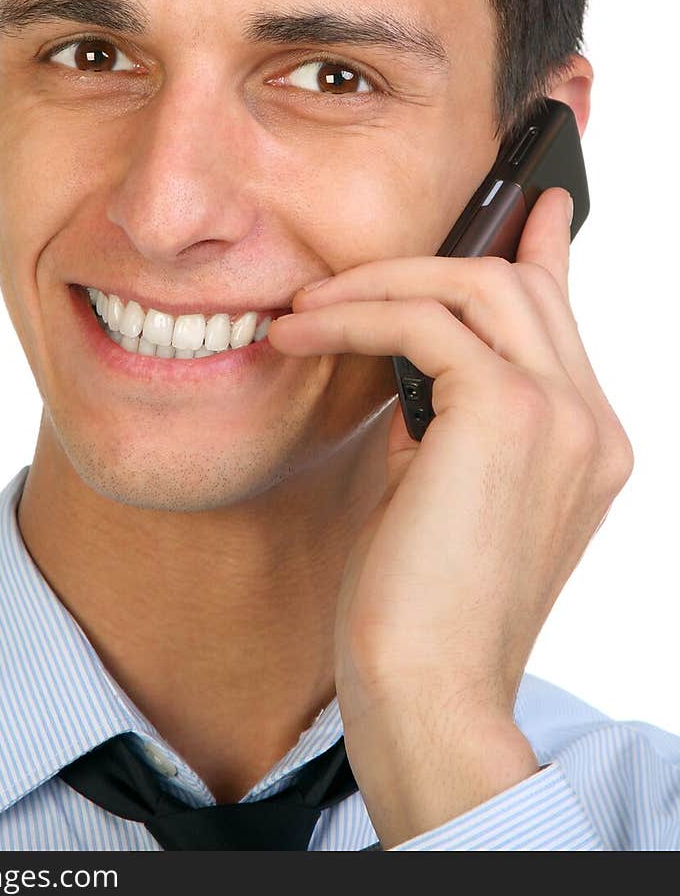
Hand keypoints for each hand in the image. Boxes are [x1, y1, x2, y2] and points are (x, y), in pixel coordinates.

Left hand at [266, 186, 633, 844]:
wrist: (428, 693)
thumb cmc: (422, 608)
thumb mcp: (448, 492)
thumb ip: (456, 418)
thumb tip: (416, 351)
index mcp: (588, 445)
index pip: (566, 317)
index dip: (547, 251)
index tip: (533, 202)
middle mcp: (592, 424)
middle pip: (519, 286)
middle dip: (426, 263)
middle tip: (343, 278)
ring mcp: (562, 416)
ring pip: (477, 285)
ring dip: (379, 284)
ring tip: (307, 311)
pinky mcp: (507, 414)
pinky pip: (423, 322)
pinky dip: (355, 317)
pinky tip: (303, 334)